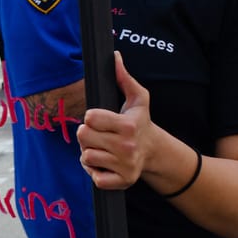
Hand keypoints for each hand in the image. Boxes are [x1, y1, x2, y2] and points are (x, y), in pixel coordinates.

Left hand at [77, 52, 157, 189]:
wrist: (154, 151)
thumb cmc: (141, 122)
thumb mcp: (138, 98)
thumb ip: (124, 77)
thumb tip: (114, 56)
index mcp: (128, 125)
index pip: (89, 118)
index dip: (91, 117)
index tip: (100, 119)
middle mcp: (127, 146)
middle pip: (83, 137)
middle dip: (87, 134)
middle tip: (99, 134)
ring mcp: (124, 165)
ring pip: (86, 156)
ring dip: (89, 152)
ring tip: (101, 147)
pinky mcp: (121, 181)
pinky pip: (94, 178)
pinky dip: (94, 171)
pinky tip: (103, 163)